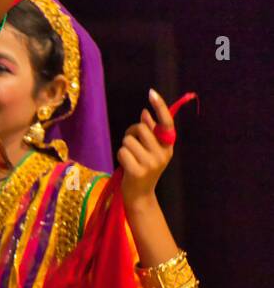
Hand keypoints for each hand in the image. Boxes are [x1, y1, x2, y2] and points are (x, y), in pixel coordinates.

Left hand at [118, 88, 174, 207]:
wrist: (140, 194)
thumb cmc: (142, 167)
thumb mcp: (150, 150)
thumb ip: (149, 132)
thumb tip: (145, 112)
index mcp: (168, 146)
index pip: (167, 123)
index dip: (160, 107)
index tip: (151, 93)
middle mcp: (163, 153)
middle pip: (140, 128)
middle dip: (131, 133)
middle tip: (132, 145)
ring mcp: (152, 163)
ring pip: (128, 140)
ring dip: (125, 147)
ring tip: (130, 158)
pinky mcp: (138, 171)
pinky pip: (122, 152)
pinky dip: (120, 157)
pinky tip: (126, 166)